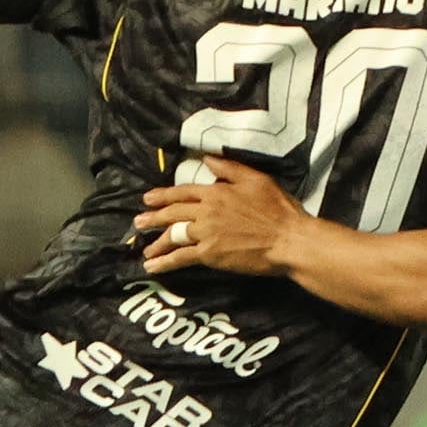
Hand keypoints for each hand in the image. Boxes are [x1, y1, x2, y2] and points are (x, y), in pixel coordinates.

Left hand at [133, 155, 302, 274]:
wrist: (288, 239)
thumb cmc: (278, 209)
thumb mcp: (256, 179)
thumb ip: (230, 169)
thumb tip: (207, 159)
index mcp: (217, 192)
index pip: (183, 191)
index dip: (164, 195)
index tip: (148, 199)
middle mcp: (206, 211)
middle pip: (173, 213)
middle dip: (153, 218)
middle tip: (138, 222)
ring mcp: (206, 233)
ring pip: (174, 236)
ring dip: (157, 243)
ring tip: (146, 250)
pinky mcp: (209, 254)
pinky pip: (181, 257)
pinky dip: (165, 263)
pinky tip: (152, 267)